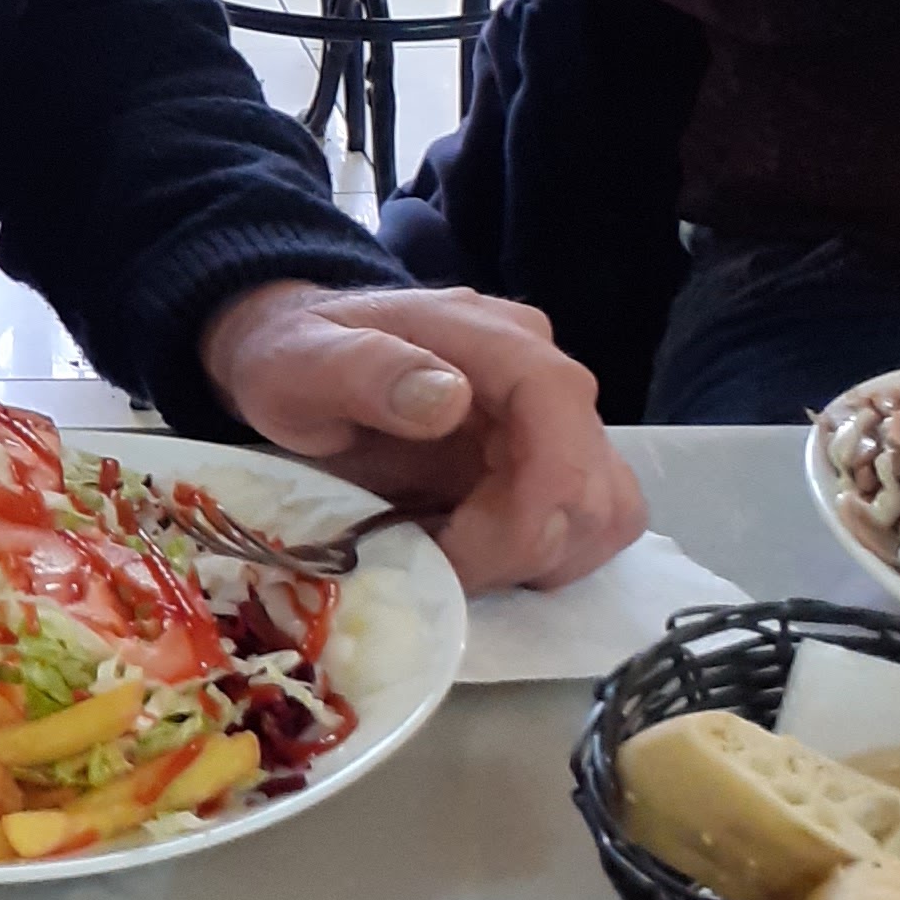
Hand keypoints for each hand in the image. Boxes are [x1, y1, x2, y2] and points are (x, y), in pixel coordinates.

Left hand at [196, 280, 645, 593]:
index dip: (532, 492)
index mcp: (493, 337)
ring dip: (534, 560)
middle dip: (517, 544)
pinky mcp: (550, 468)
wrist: (300, 356)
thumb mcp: (301, 360)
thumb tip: (451, 401)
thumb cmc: (295, 357)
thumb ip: (365, 370)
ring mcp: (556, 425)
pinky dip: (537, 562)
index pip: (558, 403)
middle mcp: (545, 376)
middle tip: (434, 562)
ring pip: (603, 515)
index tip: (462, 549)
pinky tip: (472, 555)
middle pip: (591, 478)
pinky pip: (585, 531)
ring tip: (451, 557)